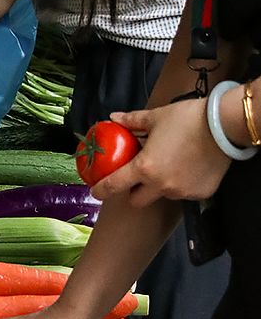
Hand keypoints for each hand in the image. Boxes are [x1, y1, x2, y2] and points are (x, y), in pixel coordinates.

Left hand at [90, 99, 231, 207]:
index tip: (96, 191)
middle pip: (138, 200)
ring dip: (160, 185)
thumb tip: (114, 118)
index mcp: (145, 168)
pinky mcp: (200, 194)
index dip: (102, 190)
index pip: (115, 185)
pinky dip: (181, 183)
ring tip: (169, 163)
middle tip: (137, 177)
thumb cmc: (187, 119)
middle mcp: (161, 185)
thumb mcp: (155, 117)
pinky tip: (188, 166)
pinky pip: (184, 192)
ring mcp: (182, 192)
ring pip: (163, 195)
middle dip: (134, 192)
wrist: (223, 126)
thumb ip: (131, 121)